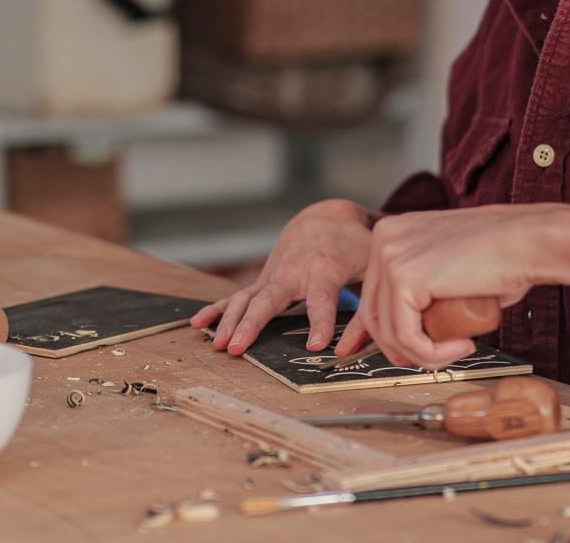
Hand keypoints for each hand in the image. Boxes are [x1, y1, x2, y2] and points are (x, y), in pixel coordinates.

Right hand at [190, 198, 373, 356]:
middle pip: (270, 298)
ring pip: (247, 297)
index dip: (320, 321)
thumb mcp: (372, 272)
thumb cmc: (354, 248)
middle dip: (253, 323)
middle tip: (238, 347)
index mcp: (325, 268)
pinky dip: (217, 308)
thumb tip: (350, 351)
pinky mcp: (264, 280)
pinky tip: (197, 324)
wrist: (327, 218)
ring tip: (218, 344)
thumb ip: (366, 313)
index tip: (317, 345)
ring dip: (229, 320)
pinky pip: (237, 295)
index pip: (322, 298)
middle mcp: (293, 270)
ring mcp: (273, 274)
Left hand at [348, 205, 545, 368]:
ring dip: (424, 354)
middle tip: (434, 359)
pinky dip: (431, 354)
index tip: (398, 354)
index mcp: (391, 233)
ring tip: (459, 348)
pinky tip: (461, 347)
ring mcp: (389, 257)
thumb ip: (429, 287)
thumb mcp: (450, 268)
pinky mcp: (403, 278)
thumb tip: (420, 326)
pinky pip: (406, 335)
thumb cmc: (504, 255)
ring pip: (389, 330)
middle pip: (374, 313)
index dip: (381, 332)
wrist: (529, 240)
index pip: (372, 294)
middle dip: (399, 348)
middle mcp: (383, 239)